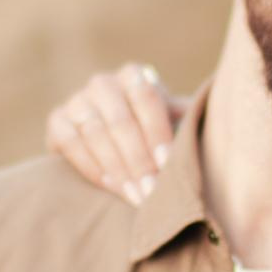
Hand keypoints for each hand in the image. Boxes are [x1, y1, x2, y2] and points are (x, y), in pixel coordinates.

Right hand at [43, 62, 185, 204]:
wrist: (109, 140)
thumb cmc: (151, 131)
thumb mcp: (172, 120)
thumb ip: (188, 120)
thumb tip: (215, 128)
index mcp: (134, 76)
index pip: (146, 97)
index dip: (157, 132)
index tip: (167, 164)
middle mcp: (103, 83)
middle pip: (120, 120)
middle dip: (138, 160)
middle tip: (152, 190)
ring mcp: (77, 100)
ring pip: (95, 133)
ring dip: (117, 168)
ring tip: (135, 195)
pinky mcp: (56, 121)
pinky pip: (71, 143)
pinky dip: (92, 167)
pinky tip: (111, 186)